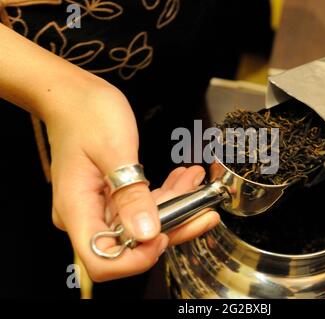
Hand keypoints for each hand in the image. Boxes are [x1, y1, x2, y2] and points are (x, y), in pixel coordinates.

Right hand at [48, 84, 219, 281]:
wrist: (73, 97)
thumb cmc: (87, 114)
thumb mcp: (115, 150)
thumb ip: (131, 194)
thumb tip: (146, 233)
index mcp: (77, 208)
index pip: (102, 260)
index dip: (136, 258)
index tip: (164, 236)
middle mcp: (85, 215)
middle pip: (130, 246)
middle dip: (171, 229)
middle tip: (203, 212)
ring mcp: (99, 208)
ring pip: (142, 226)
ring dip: (175, 209)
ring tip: (196, 185)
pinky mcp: (111, 198)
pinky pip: (142, 208)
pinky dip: (166, 196)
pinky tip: (183, 180)